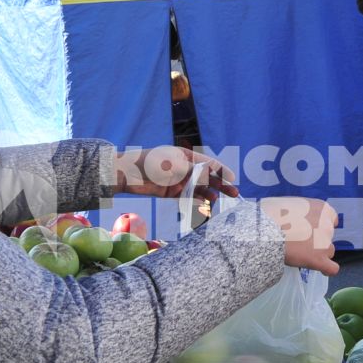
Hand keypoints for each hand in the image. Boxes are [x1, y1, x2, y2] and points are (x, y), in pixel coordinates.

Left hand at [113, 146, 237, 199]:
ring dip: (209, 194)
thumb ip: (192, 171)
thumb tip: (210, 175)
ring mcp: (179, 181)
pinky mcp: (172, 193)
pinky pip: (188, 198)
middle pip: (207, 177)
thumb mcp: (173, 165)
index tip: (232, 178)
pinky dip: (197, 201)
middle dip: (220, 184)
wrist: (127, 174)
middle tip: (234, 193)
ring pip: (199, 189)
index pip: (209, 163)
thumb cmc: (150, 163)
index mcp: (186, 156)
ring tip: (217, 200)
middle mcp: (185, 169)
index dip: (222, 171)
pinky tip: (205, 205)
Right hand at [258, 197, 340, 275]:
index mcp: (322, 209)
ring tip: (301, 254)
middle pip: (328, 235)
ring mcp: (325, 243)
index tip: (311, 230)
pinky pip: (331, 268)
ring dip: (319, 253)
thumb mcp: (290, 204)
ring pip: (329, 251)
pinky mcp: (319, 260)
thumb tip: (296, 219)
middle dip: (317, 239)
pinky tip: (320, 269)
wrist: (265, 230)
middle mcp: (327, 225)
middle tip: (300, 242)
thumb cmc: (271, 214)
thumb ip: (300, 212)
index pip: (331, 219)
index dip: (321, 226)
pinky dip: (326, 269)